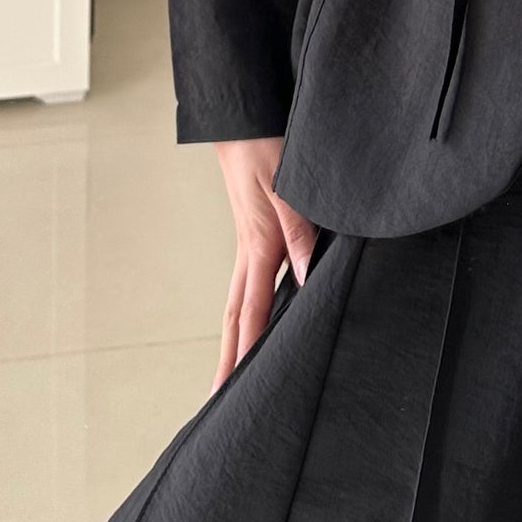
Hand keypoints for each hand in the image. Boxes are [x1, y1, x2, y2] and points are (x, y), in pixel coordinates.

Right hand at [211, 137, 316, 387]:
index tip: (241, 388)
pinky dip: (246, 312)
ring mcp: (249, 244)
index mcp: (258, 245)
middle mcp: (249, 252)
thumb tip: (304, 277)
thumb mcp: (288, 186)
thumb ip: (300, 230)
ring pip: (237, 303)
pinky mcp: (255, 234)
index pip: (251, 311)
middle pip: (234, 318)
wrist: (243, 119)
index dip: (247, 351)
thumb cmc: (266, 147)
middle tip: (217, 402)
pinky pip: (249, 283)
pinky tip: (256, 321)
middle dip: (227, 361)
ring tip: (230, 375)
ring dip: (233, 340)